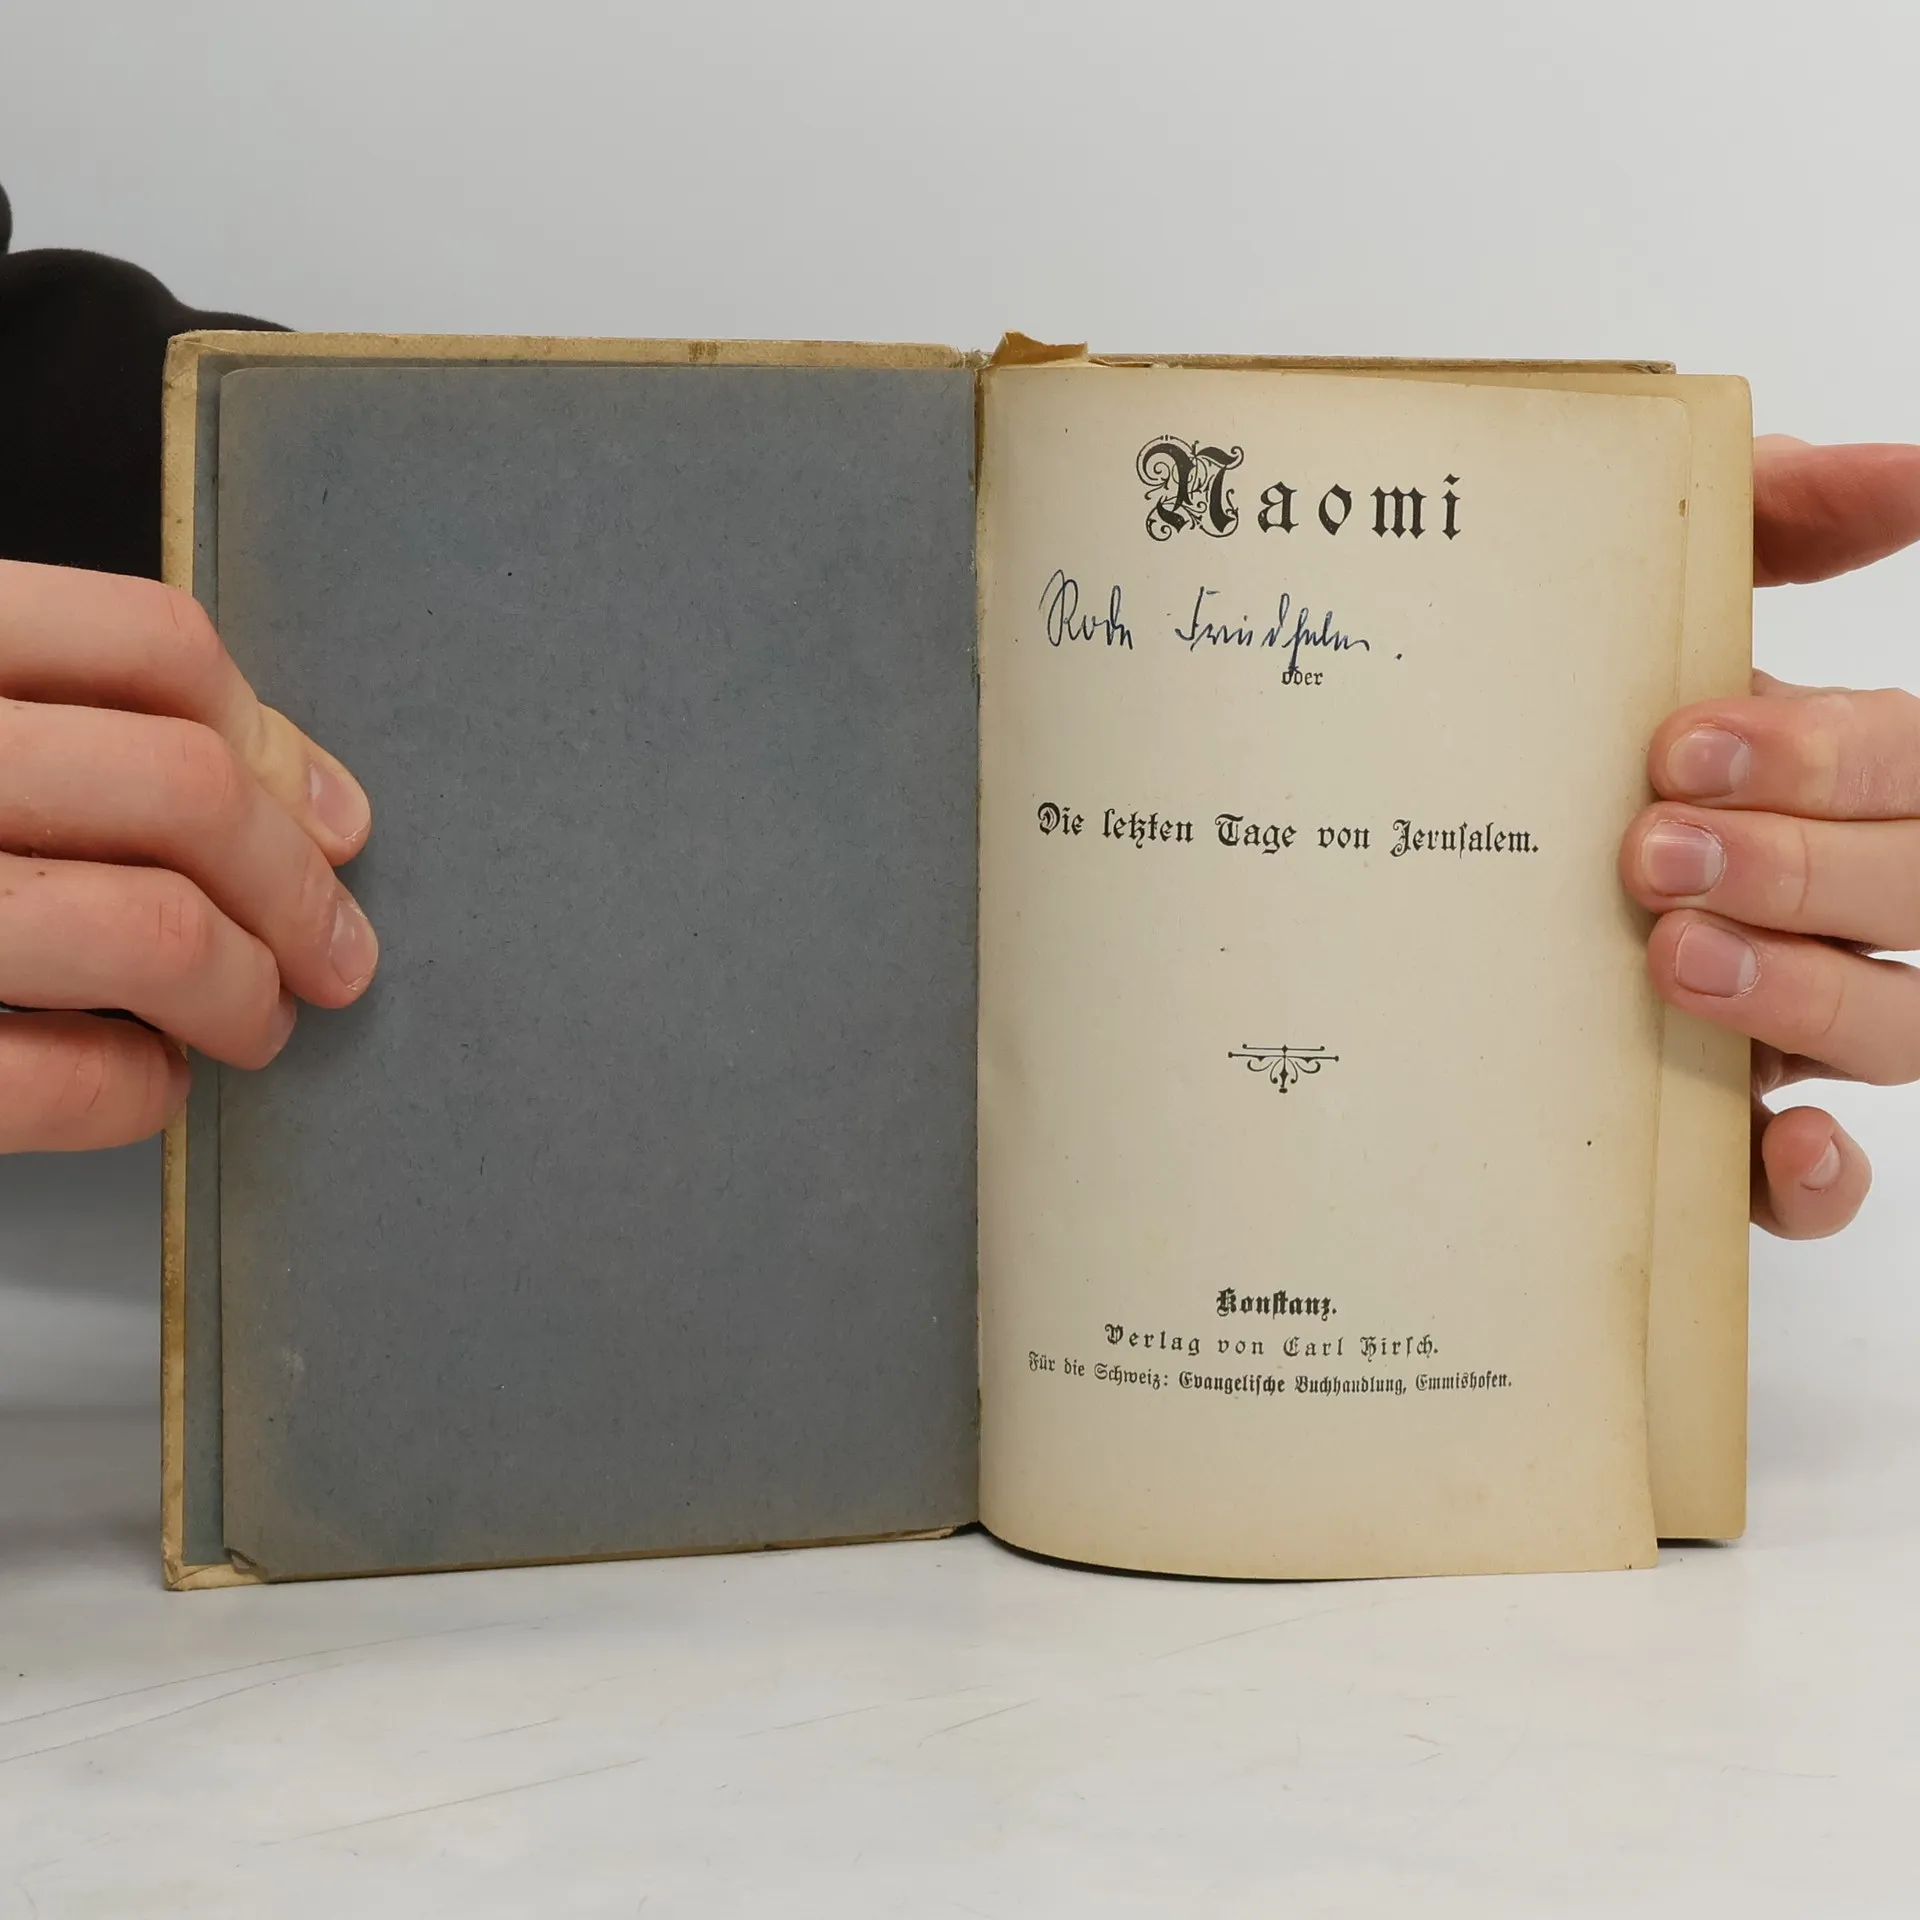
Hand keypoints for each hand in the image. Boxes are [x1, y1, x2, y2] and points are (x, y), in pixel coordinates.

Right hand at [0, 560, 376, 1150]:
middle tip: (338, 954)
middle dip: (300, 892)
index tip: (340, 823)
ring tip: (253, 1021)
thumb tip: (312, 803)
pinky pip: (64, 1079)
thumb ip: (88, 730)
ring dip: (245, 994)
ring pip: (153, 930)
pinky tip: (141, 1080)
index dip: (277, 744)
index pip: (149, 644)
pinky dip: (135, 1093)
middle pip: (187, 789)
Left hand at [1621, 436, 1919, 1237]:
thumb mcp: (1651, 598)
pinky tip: (1776, 1139)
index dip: (1829, 756)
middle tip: (1649, 847)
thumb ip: (1772, 516)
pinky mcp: (1735, 1126)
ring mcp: (1804, 1017)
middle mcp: (1844, 898)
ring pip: (1897, 1028)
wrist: (1424, 844)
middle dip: (1799, 866)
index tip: (1683, 739)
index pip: (1908, 764)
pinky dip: (1815, 1176)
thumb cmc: (1565, 722)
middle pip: (1915, 894)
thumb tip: (1914, 470)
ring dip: (1803, 993)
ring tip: (1671, 955)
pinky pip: (1815, 1181)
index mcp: (1840, 778)